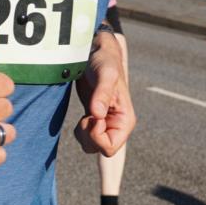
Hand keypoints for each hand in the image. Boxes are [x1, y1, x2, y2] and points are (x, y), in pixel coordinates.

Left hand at [73, 32, 135, 155]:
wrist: (96, 54)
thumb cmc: (105, 62)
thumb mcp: (105, 75)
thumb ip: (102, 94)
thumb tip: (97, 115)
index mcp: (125, 120)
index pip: (110, 147)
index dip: (96, 137)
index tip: (90, 117)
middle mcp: (117, 125)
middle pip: (99, 150)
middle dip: (88, 137)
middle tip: (84, 117)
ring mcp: (106, 124)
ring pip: (92, 146)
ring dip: (83, 135)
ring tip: (83, 116)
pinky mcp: (95, 120)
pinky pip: (87, 138)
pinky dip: (80, 131)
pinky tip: (82, 115)